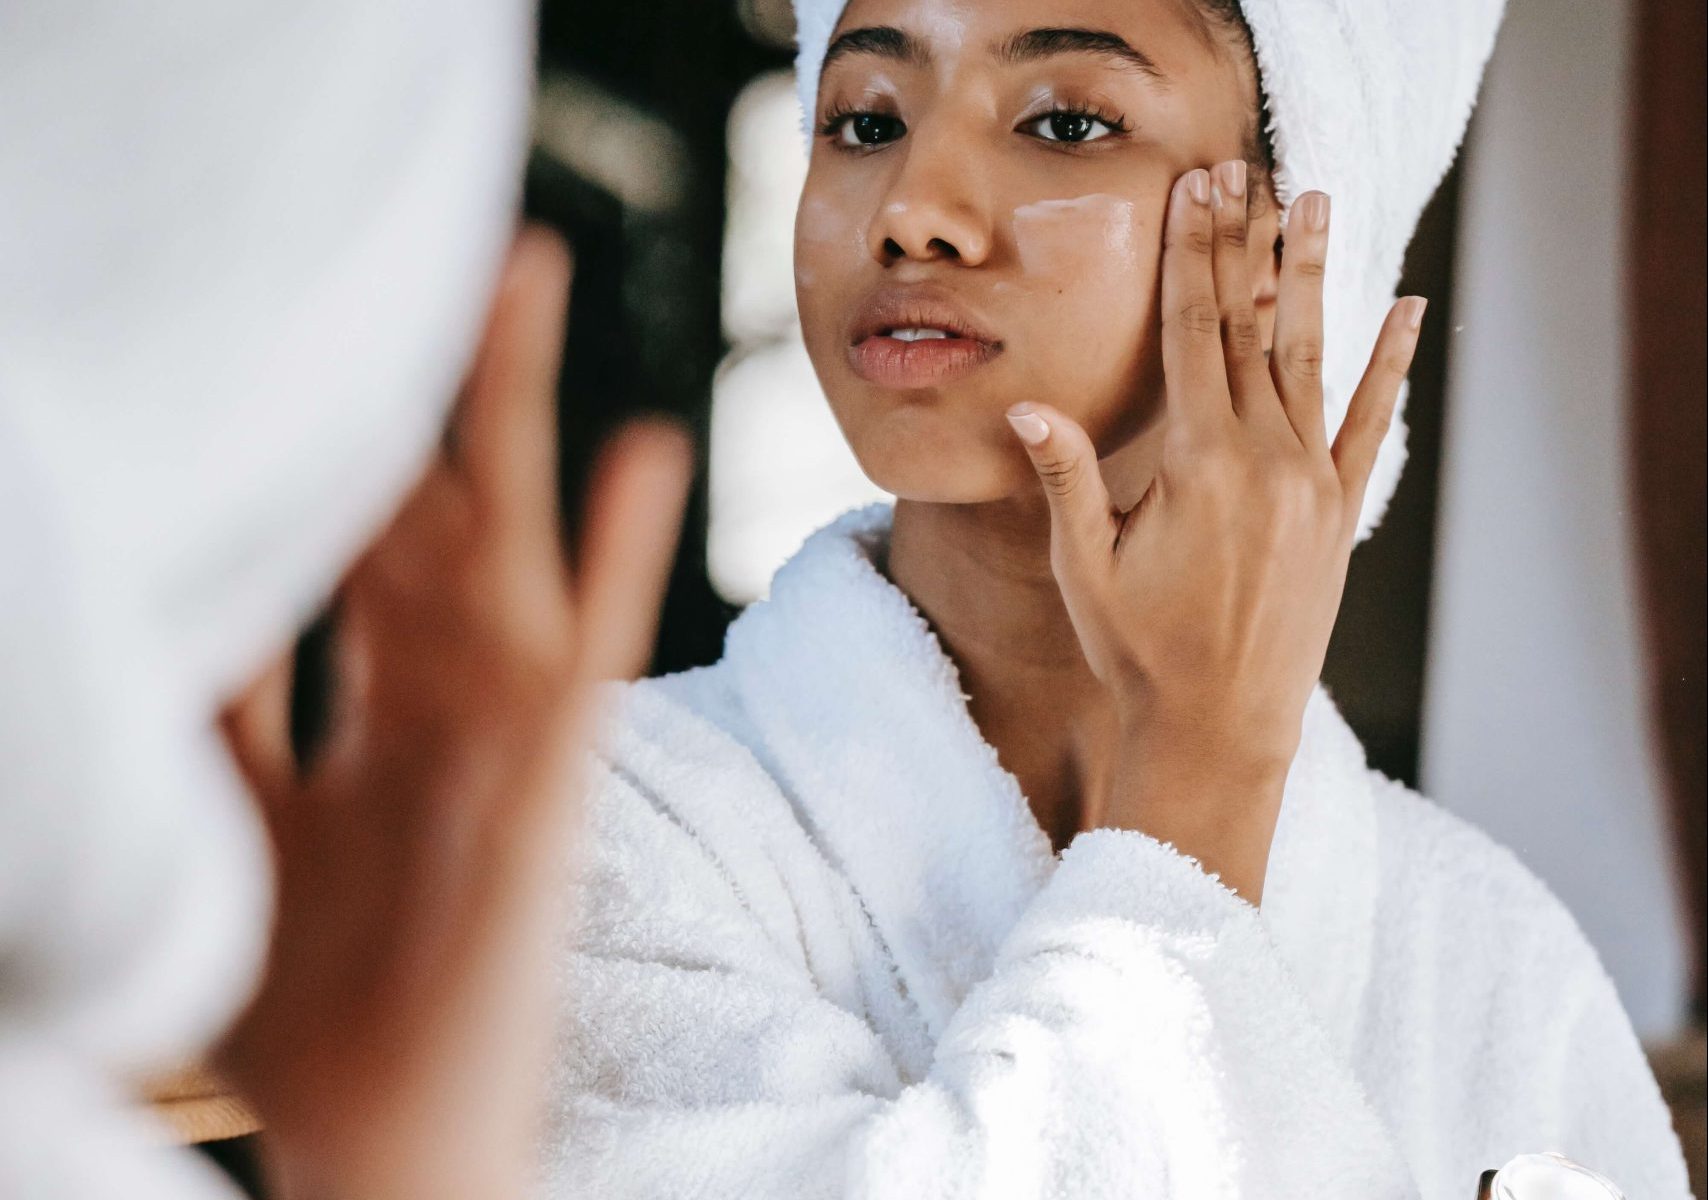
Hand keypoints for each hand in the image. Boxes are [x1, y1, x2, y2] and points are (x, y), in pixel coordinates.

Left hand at [215, 226, 691, 1199]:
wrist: (385, 1148)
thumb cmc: (313, 1011)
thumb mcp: (231, 832)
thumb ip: (217, 711)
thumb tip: (170, 583)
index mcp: (371, 715)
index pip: (350, 542)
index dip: (335, 437)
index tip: (322, 330)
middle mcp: (439, 706)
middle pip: (429, 510)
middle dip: (428, 382)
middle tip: (439, 247)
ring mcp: (503, 740)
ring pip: (509, 543)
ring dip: (513, 411)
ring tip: (518, 271)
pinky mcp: (551, 790)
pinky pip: (595, 656)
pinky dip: (626, 556)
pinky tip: (648, 449)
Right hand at [1005, 161, 1424, 903]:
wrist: (1221, 731)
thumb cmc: (1140, 654)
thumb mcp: (1085, 569)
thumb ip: (1068, 481)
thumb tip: (1027, 408)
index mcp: (1201, 464)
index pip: (1195, 333)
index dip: (1193, 256)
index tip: (1195, 191)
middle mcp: (1267, 460)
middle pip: (1250, 326)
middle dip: (1242, 244)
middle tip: (1241, 171)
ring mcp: (1313, 483)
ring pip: (1312, 356)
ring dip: (1312, 276)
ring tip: (1317, 203)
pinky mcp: (1338, 513)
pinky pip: (1368, 423)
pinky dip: (1388, 366)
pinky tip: (1406, 311)